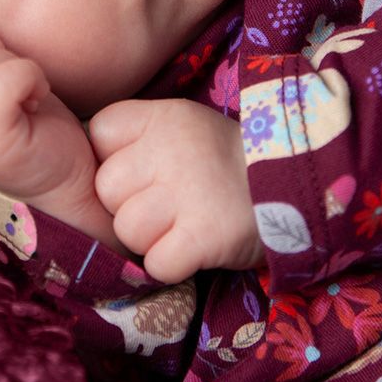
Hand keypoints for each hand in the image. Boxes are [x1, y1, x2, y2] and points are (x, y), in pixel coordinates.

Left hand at [89, 98, 265, 283]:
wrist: (296, 183)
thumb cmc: (226, 161)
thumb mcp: (182, 126)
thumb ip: (137, 137)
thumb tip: (84, 161)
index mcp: (161, 117)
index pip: (98, 135)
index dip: (113, 159)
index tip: (144, 171)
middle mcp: (169, 148)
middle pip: (106, 190)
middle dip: (128, 205)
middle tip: (168, 205)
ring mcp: (187, 192)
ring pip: (126, 230)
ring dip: (150, 239)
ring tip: (184, 225)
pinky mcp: (204, 235)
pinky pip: (156, 263)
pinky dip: (172, 265)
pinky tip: (194, 248)